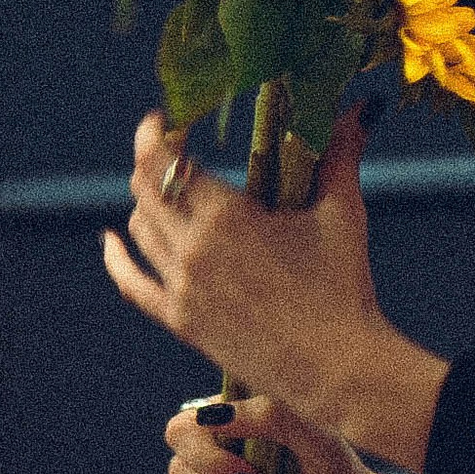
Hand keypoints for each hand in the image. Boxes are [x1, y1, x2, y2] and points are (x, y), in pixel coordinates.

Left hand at [104, 103, 449, 473]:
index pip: (167, 160)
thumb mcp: (342, 212)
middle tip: (168, 145)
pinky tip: (111, 242)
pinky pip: (132, 284)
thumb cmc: (344, 286)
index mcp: (227, 217)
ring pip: (139, 230)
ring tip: (163, 186)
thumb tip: (363, 106)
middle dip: (151, 161)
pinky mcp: (181, 322)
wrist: (336, 367)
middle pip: (145, 190)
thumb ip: (342, 154)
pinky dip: (118, 258)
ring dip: (145, 201)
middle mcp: (192, 250)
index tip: (164, 117)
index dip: (157, 134)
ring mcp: (181, 289)